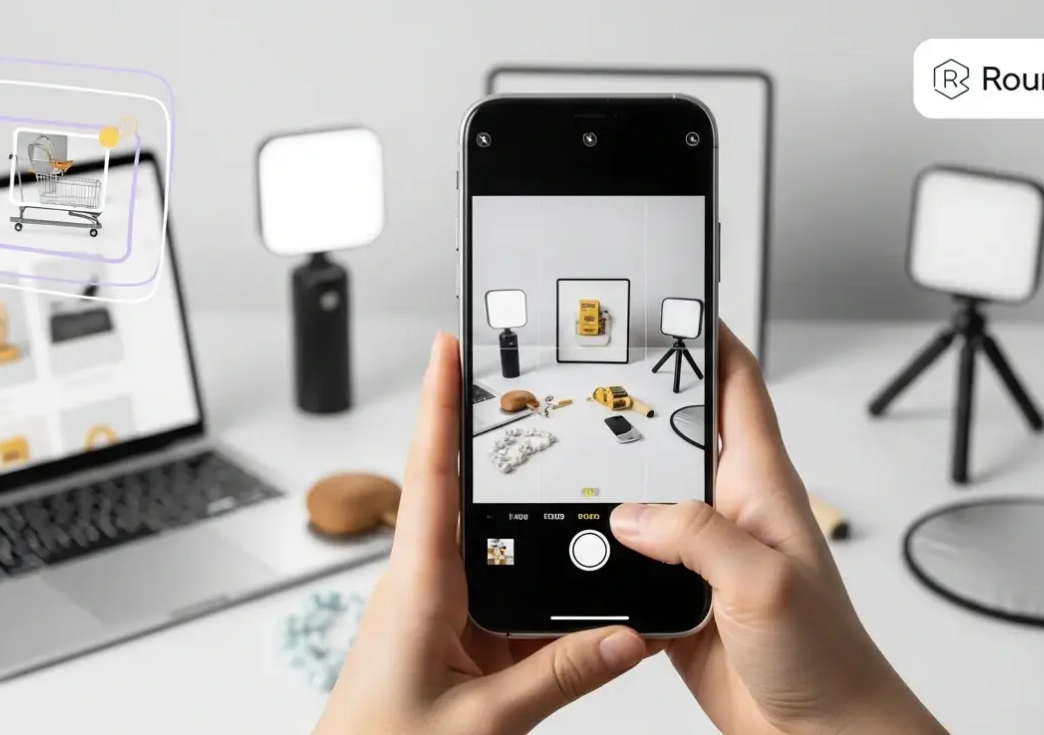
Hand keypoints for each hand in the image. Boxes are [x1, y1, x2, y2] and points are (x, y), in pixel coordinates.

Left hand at [316, 333, 652, 734]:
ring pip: (494, 549)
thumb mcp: (484, 721)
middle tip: (527, 383)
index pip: (428, 474)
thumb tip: (626, 635)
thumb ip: (562, 676)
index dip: (438, 404)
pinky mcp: (450, 635)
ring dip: (530, 527)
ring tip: (575, 488)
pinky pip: (502, 595)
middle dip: (495, 441)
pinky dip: (539, 590)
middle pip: (465, 495)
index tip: (448, 346)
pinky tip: (572, 595)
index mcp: (417, 588)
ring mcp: (437, 609)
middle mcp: (423, 585)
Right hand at [609, 323, 946, 734]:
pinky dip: (599, 548)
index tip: (675, 299)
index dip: (710, 337)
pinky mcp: (678, 596)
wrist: (820, 733)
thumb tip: (629, 514)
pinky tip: (574, 539)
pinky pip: (629, 557)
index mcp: (761, 487)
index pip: (737, 389)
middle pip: (675, 435)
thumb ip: (697, 536)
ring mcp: (702, 553)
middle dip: (635, 402)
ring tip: (564, 453)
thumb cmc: (826, 657)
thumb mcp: (764, 583)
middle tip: (589, 372)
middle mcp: (729, 511)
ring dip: (609, 480)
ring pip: (643, 496)